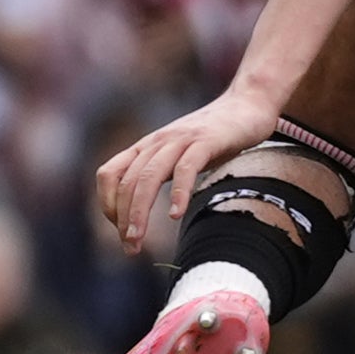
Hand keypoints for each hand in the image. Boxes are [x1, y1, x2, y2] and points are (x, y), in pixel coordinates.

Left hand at [99, 84, 275, 251]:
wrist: (246, 104)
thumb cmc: (213, 137)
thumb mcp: (177, 154)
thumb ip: (160, 173)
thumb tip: (140, 205)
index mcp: (146, 146)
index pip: (109, 174)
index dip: (108, 204)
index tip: (120, 230)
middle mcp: (157, 142)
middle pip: (128, 182)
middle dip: (124, 218)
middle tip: (130, 248)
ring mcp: (181, 140)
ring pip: (149, 177)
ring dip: (139, 212)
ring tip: (137, 239)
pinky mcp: (206, 141)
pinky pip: (185, 168)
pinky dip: (178, 193)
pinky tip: (176, 214)